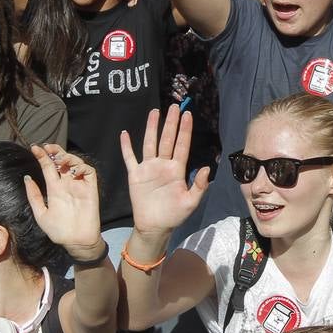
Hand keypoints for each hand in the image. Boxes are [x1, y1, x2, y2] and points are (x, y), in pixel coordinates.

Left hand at [25, 145, 102, 252]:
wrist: (76, 241)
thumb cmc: (58, 230)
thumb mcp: (40, 214)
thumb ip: (34, 196)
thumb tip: (27, 178)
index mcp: (54, 189)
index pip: (48, 168)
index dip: (42, 156)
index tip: (34, 147)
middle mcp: (66, 184)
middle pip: (62, 161)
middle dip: (55, 151)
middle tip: (47, 147)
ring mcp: (79, 185)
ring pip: (75, 163)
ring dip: (67, 157)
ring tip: (59, 158)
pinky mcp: (90, 188)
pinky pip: (89, 172)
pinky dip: (82, 167)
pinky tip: (73, 170)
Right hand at [122, 106, 209, 235]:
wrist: (155, 227)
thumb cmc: (175, 215)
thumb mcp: (191, 202)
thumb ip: (199, 186)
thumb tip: (207, 167)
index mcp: (177, 170)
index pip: (182, 145)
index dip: (185, 130)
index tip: (188, 114)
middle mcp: (163, 165)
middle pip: (167, 139)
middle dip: (171, 123)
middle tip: (174, 106)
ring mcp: (149, 168)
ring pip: (150, 143)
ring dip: (152, 128)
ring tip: (155, 112)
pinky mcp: (135, 175)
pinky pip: (130, 158)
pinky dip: (126, 147)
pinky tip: (125, 134)